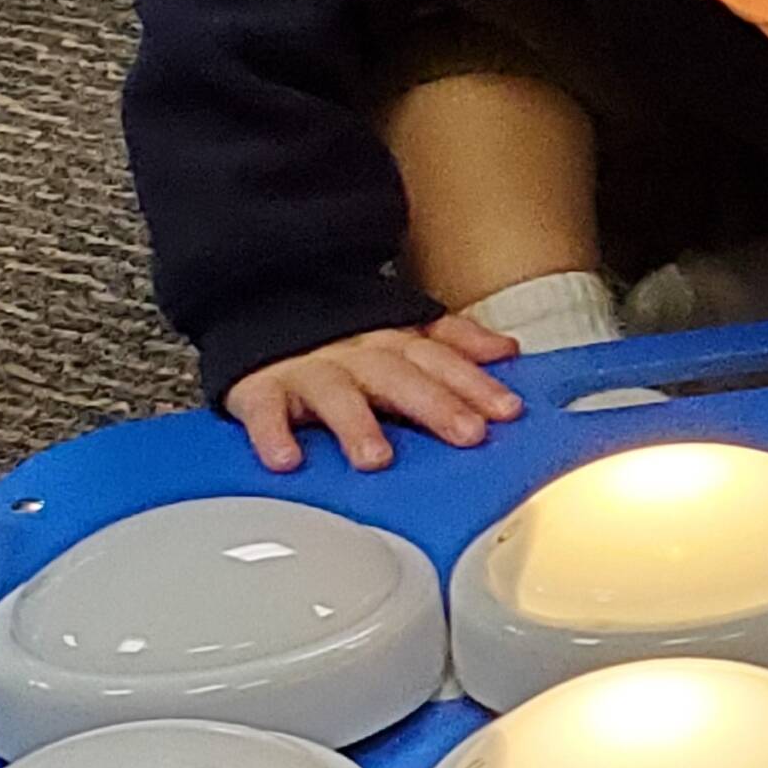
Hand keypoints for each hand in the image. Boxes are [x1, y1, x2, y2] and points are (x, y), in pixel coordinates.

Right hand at [224, 313, 523, 472]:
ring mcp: (306, 371)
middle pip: (397, 374)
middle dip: (434, 404)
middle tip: (468, 434)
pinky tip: (286, 459)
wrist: (259, 308)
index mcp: (391, 341)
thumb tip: (506, 349)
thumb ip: (453, 343)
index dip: (474, 382)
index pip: (439, 358)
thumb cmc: (342, 342)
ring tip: (377, 459)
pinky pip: (263, 410)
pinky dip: (271, 433)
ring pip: (334, 393)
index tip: (508, 410)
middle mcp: (354, 353)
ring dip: (355, 424)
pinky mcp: (259, 389)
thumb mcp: (400, 335)